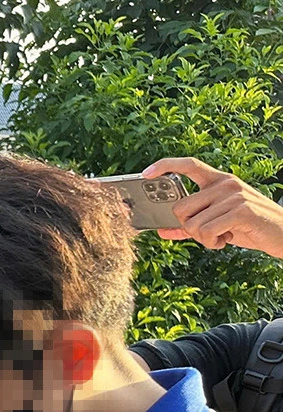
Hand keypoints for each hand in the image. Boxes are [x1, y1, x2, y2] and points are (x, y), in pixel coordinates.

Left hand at [146, 157, 282, 256]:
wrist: (282, 233)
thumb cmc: (248, 227)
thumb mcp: (218, 222)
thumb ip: (190, 224)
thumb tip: (162, 231)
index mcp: (219, 180)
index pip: (189, 165)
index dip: (166, 166)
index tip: (146, 173)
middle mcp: (225, 183)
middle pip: (180, 208)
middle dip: (189, 227)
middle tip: (209, 231)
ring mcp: (233, 195)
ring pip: (192, 224)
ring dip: (203, 239)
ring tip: (222, 235)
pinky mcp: (241, 210)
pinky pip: (206, 232)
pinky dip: (212, 243)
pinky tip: (226, 239)